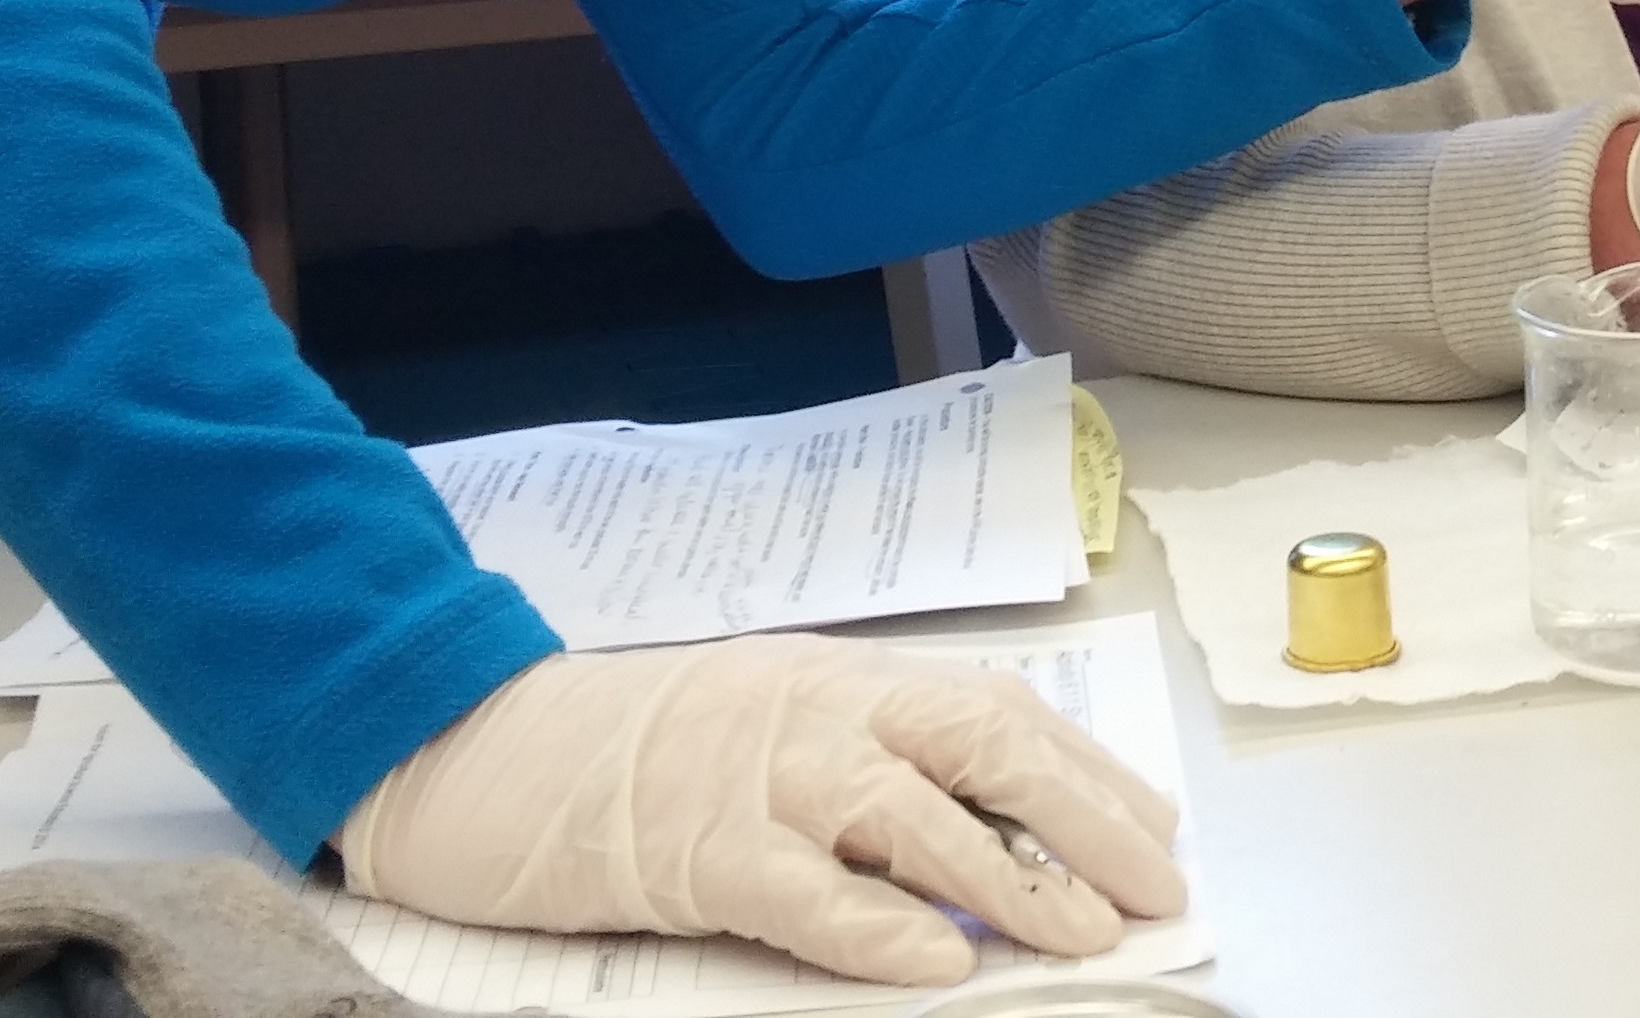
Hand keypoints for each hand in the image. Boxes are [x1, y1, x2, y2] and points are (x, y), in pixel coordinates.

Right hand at [336, 637, 1184, 988]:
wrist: (483, 745)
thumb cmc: (636, 747)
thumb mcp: (773, 722)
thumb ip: (875, 760)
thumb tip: (1000, 827)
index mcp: (845, 677)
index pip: (999, 712)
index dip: (1088, 773)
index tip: (1156, 828)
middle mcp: (817, 709)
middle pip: (981, 745)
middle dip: (1084, 818)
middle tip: (1156, 887)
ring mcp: (756, 774)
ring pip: (911, 816)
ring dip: (1010, 880)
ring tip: (1083, 933)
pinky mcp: (693, 848)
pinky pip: (804, 891)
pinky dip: (877, 928)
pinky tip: (938, 962)